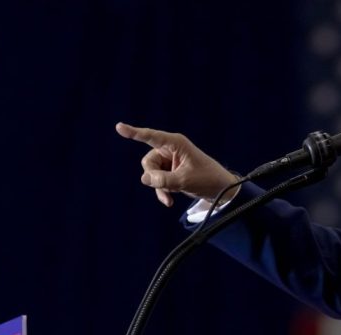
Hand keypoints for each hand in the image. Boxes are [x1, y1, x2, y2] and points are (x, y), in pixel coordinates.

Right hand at [115, 122, 239, 206]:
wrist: (221, 191)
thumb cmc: (207, 179)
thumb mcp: (185, 181)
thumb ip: (163, 180)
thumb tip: (144, 179)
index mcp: (176, 143)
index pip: (151, 136)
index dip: (134, 132)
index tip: (119, 127)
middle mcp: (171, 149)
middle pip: (148, 161)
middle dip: (153, 176)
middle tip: (166, 186)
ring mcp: (170, 161)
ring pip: (151, 173)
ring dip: (159, 187)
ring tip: (170, 197)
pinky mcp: (170, 171)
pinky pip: (157, 180)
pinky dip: (162, 190)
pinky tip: (169, 201)